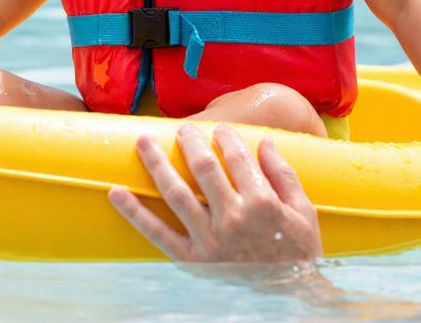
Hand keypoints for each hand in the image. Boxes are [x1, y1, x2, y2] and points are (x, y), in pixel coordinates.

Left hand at [108, 123, 322, 262]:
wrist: (289, 293)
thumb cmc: (298, 250)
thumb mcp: (303, 210)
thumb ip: (283, 173)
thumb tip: (264, 141)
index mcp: (261, 203)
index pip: (237, 158)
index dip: (226, 138)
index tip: (218, 129)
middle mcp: (232, 219)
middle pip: (204, 169)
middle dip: (190, 143)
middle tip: (182, 130)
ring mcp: (209, 240)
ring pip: (176, 193)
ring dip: (156, 164)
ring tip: (143, 142)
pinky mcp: (192, 259)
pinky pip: (157, 233)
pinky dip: (134, 213)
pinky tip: (117, 192)